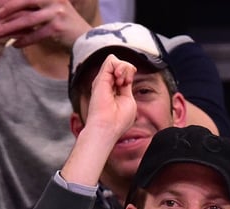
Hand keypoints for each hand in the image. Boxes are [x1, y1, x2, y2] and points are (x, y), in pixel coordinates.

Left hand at [0, 0, 92, 51]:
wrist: (86, 40)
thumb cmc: (65, 26)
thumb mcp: (53, 9)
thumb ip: (37, 5)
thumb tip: (16, 6)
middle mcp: (53, 0)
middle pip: (25, 1)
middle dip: (9, 7)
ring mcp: (56, 13)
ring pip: (29, 19)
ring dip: (13, 26)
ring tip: (1, 32)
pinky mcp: (58, 28)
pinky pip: (36, 34)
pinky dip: (24, 40)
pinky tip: (15, 44)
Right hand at [61, 56, 137, 185]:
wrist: (107, 127)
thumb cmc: (119, 120)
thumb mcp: (129, 100)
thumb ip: (127, 86)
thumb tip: (127, 73)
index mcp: (114, 90)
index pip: (124, 72)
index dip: (129, 75)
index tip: (128, 85)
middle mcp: (106, 83)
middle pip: (120, 65)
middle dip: (128, 71)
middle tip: (125, 84)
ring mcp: (102, 80)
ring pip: (115, 60)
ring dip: (124, 69)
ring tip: (121, 82)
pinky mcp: (100, 78)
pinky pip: (111, 59)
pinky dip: (120, 67)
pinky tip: (119, 79)